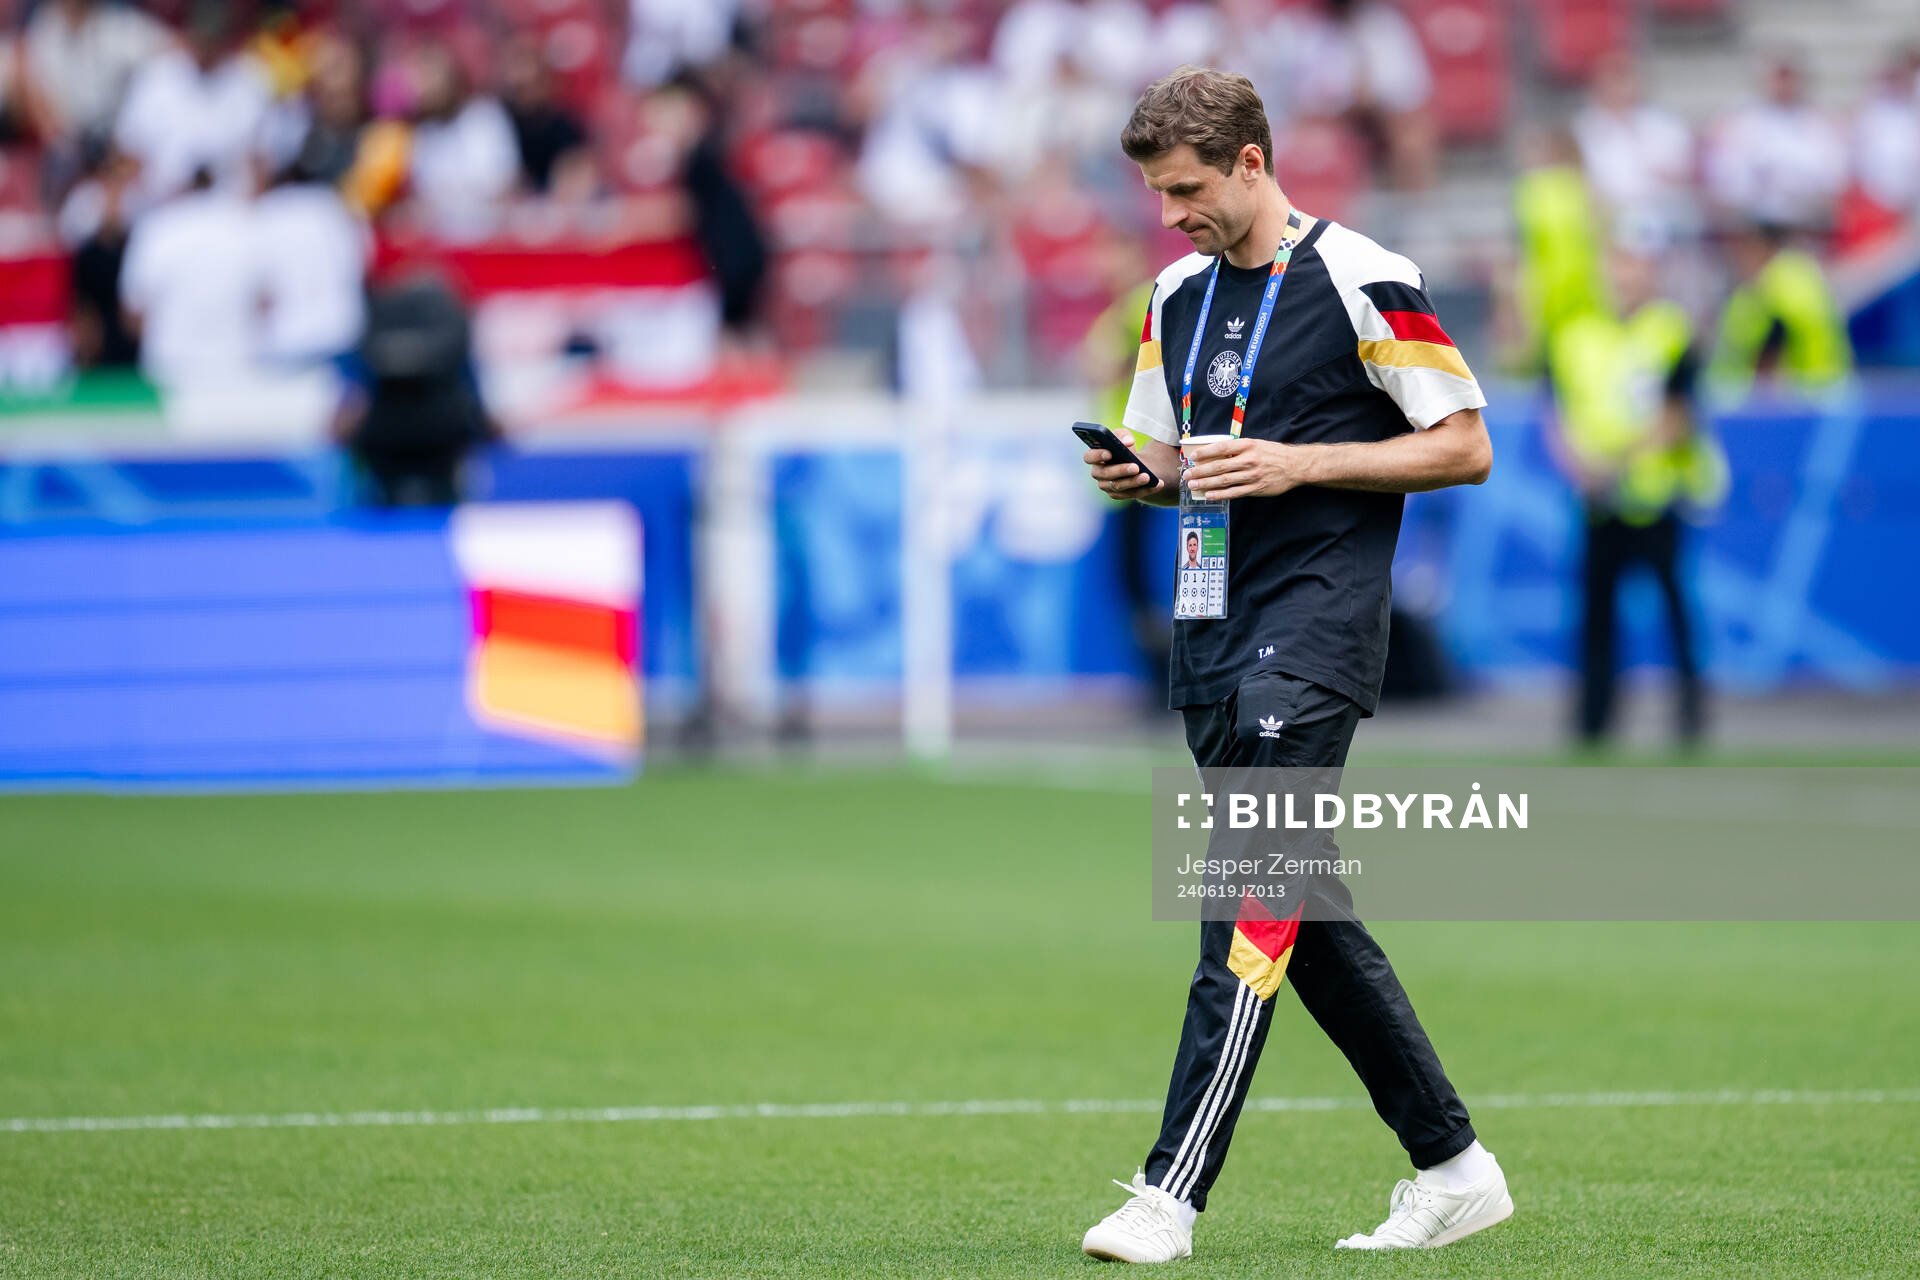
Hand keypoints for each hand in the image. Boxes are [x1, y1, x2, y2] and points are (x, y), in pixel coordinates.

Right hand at [1084, 429, 1164, 501]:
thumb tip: (1127, 442)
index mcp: (1094, 457)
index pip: (1089, 457)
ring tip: (1147, 477)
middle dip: (1121, 470)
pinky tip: (1158, 484)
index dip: (1097, 455)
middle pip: (1105, 474)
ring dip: (1134, 482)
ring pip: (1119, 486)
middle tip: (1136, 466)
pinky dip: (1146, 489)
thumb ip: (1122, 435)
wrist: (1134, 462)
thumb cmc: (1124, 447)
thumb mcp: (1123, 436)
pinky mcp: (1119, 495)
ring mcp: (1107, 486)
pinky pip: (1132, 494)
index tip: (1110, 453)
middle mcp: (1098, 473)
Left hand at [1181, 438, 1313, 500]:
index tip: (1193, 456)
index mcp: (1247, 446)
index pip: (1221, 448)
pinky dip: (1220, 494)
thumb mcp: (1256, 444)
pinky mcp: (1256, 488)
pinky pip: (1234, 492)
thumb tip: (1216, 452)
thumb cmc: (1273, 453)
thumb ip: (1238, 449)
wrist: (1295, 465)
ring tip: (1193, 486)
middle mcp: (1249, 460)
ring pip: (1224, 480)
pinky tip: (1209, 495)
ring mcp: (1252, 475)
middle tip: (1187, 474)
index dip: (1205, 452)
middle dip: (1200, 471)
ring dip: (1206, 483)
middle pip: (1219, 466)